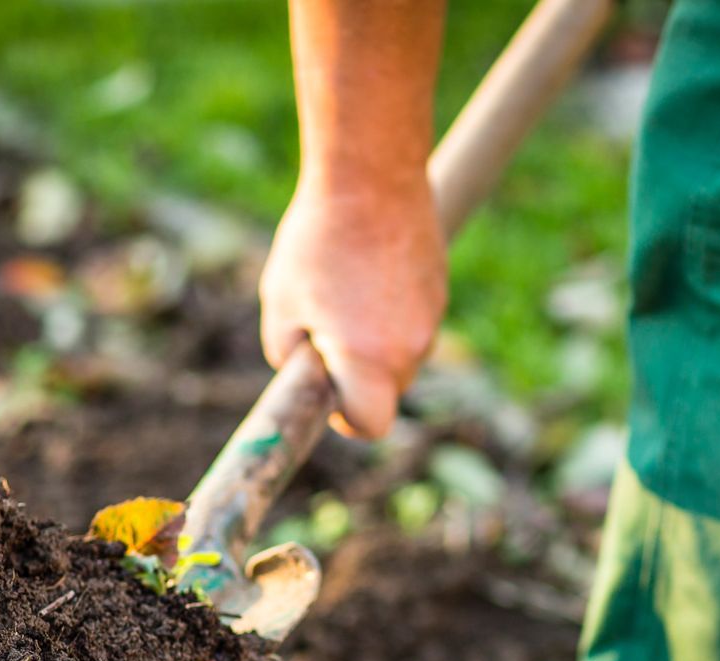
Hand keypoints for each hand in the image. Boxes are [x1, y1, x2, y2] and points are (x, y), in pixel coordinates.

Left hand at [259, 176, 446, 439]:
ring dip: (373, 341)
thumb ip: (289, 357)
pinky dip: (390, 312)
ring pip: (399, 356)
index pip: (371, 426)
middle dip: (356, 376)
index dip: (347, 420)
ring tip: (343, 289)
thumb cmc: (317, 241)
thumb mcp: (280, 305)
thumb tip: (307, 376)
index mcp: (368, 359)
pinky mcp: (438, 291)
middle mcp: (410, 348)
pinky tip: (367, 270)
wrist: (371, 174)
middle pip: (386, 392)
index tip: (329, 394)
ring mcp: (431, 319)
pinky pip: (411, 323)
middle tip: (323, 328)